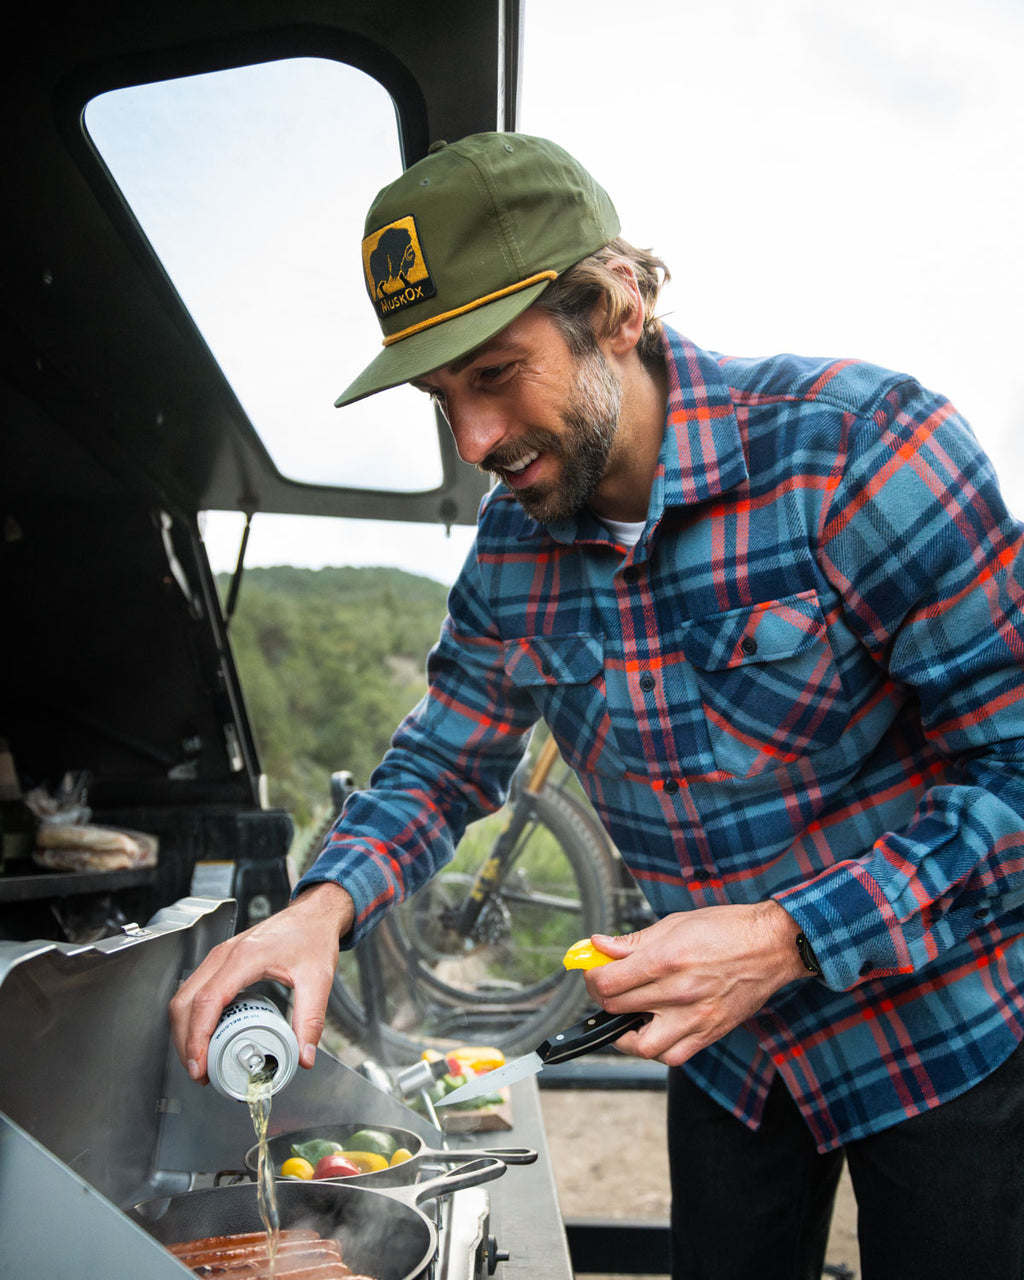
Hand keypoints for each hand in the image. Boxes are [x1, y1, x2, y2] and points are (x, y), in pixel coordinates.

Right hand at [169, 882, 354, 1083]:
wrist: (314, 914)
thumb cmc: (313, 937)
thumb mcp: (318, 980)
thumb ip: (310, 1020)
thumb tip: (303, 1057)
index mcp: (245, 957)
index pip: (207, 1002)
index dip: (197, 1037)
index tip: (199, 1065)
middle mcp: (225, 955)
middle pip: (186, 1002)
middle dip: (184, 1041)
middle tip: (198, 1072)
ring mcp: (219, 956)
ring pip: (184, 996)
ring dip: (184, 1031)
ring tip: (199, 1061)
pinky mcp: (221, 961)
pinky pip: (194, 991)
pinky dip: (191, 1017)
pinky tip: (205, 1036)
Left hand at [584, 901, 807, 1066]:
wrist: (772, 946)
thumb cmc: (727, 929)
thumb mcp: (675, 923)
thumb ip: (634, 941)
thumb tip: (600, 946)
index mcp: (666, 960)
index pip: (608, 982)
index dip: (591, 977)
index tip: (592, 971)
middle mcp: (678, 992)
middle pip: (618, 1008)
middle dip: (602, 997)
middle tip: (606, 987)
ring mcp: (695, 1017)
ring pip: (642, 1045)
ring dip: (625, 1033)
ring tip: (627, 1015)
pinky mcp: (710, 1032)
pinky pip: (673, 1056)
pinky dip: (657, 1049)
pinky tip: (655, 1029)